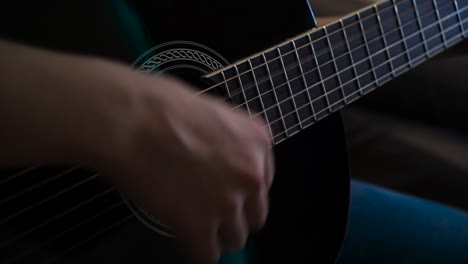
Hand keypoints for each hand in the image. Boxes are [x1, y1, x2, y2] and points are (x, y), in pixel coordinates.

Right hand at [94, 73, 274, 262]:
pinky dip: (197, 251)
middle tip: (209, 211)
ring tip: (194, 226)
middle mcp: (252, 174)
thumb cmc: (160, 104)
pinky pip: (207, 256)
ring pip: (235, 238)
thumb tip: (218, 160)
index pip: (263, 182)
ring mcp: (228, 202)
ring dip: (216, 235)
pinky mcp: (200, 226)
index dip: (242, 190)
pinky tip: (183, 239)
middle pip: (254, 214)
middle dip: (234, 215)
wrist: (131, 119)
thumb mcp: (211, 112)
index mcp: (257, 142)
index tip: (226, 192)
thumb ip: (227, 141)